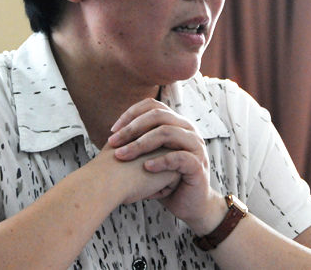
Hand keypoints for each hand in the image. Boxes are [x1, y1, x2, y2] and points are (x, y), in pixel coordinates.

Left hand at [107, 98, 221, 228]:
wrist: (190, 204)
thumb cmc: (167, 179)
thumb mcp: (152, 156)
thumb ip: (140, 142)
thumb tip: (112, 135)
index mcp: (176, 123)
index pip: (153, 106)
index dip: (131, 114)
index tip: (113, 131)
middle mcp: (188, 130)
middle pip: (158, 116)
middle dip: (132, 128)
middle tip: (113, 142)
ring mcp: (195, 146)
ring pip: (167, 132)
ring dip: (141, 143)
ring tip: (123, 155)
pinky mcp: (198, 165)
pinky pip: (179, 157)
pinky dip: (160, 161)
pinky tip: (146, 167)